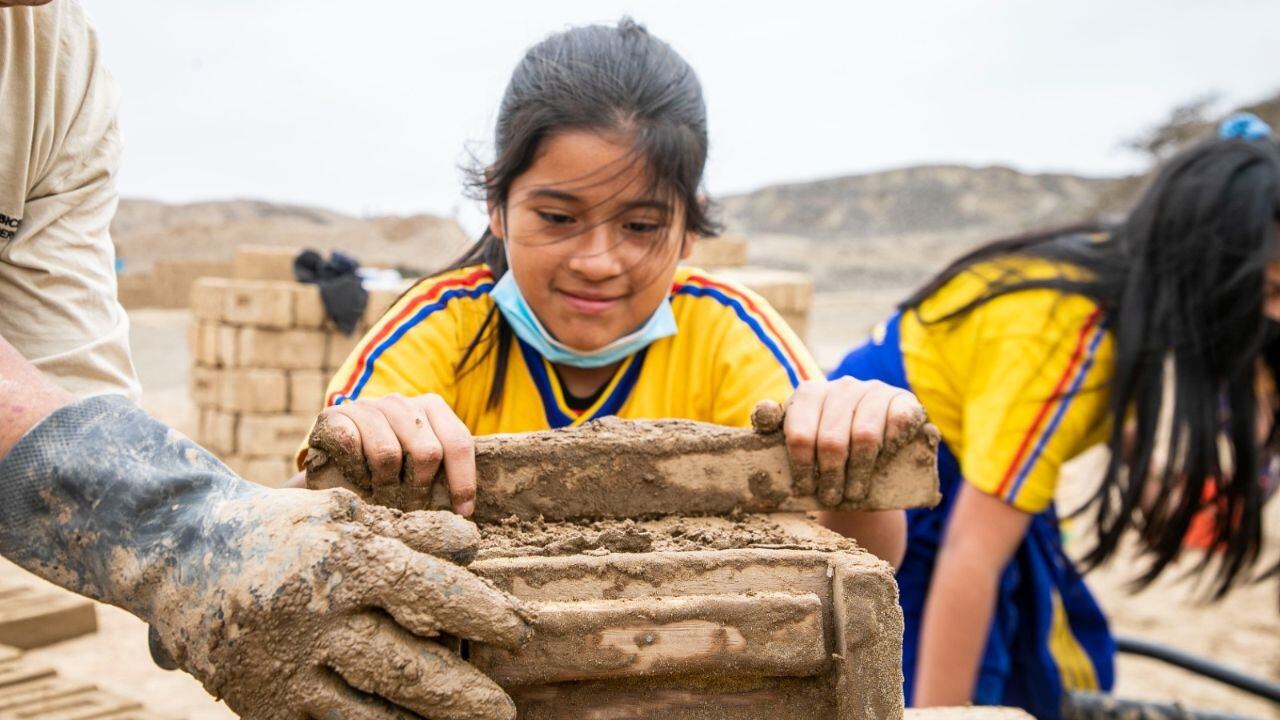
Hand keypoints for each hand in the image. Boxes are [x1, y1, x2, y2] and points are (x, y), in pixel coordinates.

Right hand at [150, 487, 530, 719]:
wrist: (182, 554)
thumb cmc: (283, 529)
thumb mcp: (347, 514)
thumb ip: (411, 531)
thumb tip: (473, 542)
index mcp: (345, 561)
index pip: (430, 592)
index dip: (481, 614)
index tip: (518, 632)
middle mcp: (319, 616)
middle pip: (407, 666)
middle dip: (463, 694)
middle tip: (505, 710)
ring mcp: (289, 666)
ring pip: (373, 708)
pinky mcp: (266, 701)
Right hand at [312, 393, 477, 515]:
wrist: (333, 454)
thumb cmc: (387, 465)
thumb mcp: (419, 462)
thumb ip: (444, 470)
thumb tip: (468, 508)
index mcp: (431, 407)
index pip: (458, 442)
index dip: (463, 480)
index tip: (463, 511)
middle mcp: (400, 402)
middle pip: (428, 451)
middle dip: (420, 488)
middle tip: (411, 507)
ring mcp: (367, 406)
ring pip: (388, 453)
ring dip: (386, 486)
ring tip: (382, 496)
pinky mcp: (334, 416)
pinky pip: (352, 447)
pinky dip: (356, 472)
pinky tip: (358, 478)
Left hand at [777, 377, 925, 505]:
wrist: (870, 447)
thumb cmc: (824, 447)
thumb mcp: (797, 438)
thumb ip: (773, 426)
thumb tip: (763, 416)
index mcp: (809, 393)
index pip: (800, 433)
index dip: (802, 466)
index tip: (804, 488)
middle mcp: (842, 386)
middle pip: (832, 439)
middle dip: (830, 476)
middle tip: (830, 498)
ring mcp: (874, 390)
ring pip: (865, 436)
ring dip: (859, 472)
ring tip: (854, 494)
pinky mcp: (903, 400)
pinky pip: (899, 423)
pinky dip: (890, 448)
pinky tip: (883, 462)